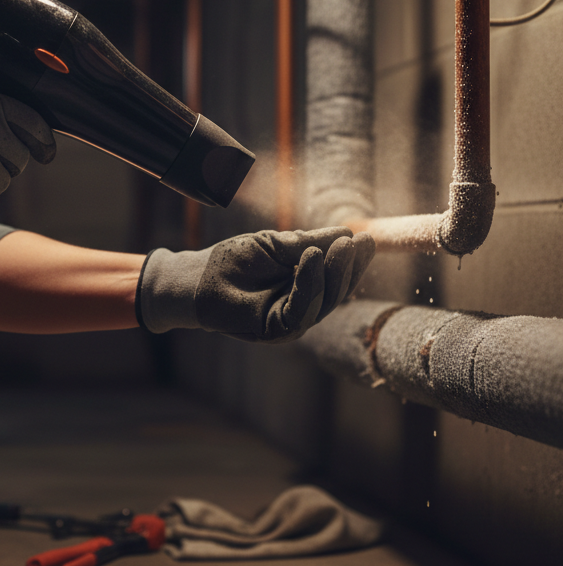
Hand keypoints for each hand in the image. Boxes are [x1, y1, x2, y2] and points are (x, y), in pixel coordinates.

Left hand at [136, 227, 374, 342]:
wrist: (199, 277)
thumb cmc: (234, 261)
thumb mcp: (276, 245)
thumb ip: (309, 242)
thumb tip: (347, 233)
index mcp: (305, 288)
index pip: (337, 277)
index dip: (353, 260)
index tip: (366, 239)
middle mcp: (302, 308)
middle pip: (337, 291)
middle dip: (349, 266)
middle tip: (357, 241)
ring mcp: (291, 323)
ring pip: (325, 301)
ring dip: (334, 273)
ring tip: (340, 246)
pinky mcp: (277, 332)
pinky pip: (302, 309)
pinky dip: (309, 283)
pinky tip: (310, 257)